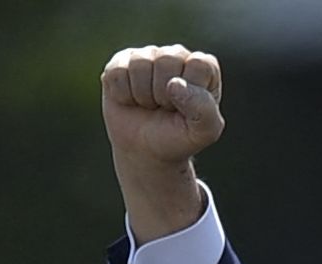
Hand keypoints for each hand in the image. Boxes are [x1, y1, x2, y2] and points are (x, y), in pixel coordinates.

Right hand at [100, 44, 223, 167]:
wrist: (146, 150)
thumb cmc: (179, 137)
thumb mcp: (204, 131)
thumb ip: (204, 109)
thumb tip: (174, 84)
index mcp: (203, 66)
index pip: (198, 64)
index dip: (189, 93)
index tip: (186, 109)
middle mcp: (177, 54)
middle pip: (166, 60)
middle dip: (163, 94)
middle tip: (164, 108)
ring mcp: (147, 55)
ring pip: (140, 64)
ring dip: (142, 95)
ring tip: (149, 104)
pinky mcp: (120, 62)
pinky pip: (117, 72)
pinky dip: (123, 94)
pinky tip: (131, 100)